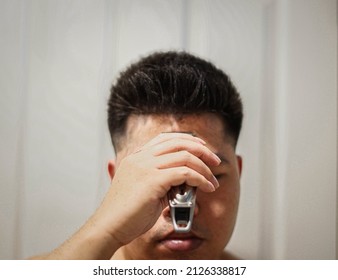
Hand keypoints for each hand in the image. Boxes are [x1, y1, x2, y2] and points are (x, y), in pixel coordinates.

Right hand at [93, 133, 220, 245]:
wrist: (109, 226)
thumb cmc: (127, 213)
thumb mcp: (144, 189)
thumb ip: (161, 180)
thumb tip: (184, 180)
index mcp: (137, 157)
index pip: (165, 138)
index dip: (187, 139)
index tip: (202, 148)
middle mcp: (140, 158)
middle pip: (178, 142)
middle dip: (202, 150)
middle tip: (215, 161)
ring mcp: (145, 167)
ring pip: (185, 157)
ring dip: (204, 168)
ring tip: (213, 181)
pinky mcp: (152, 180)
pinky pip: (185, 173)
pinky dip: (200, 179)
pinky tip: (206, 187)